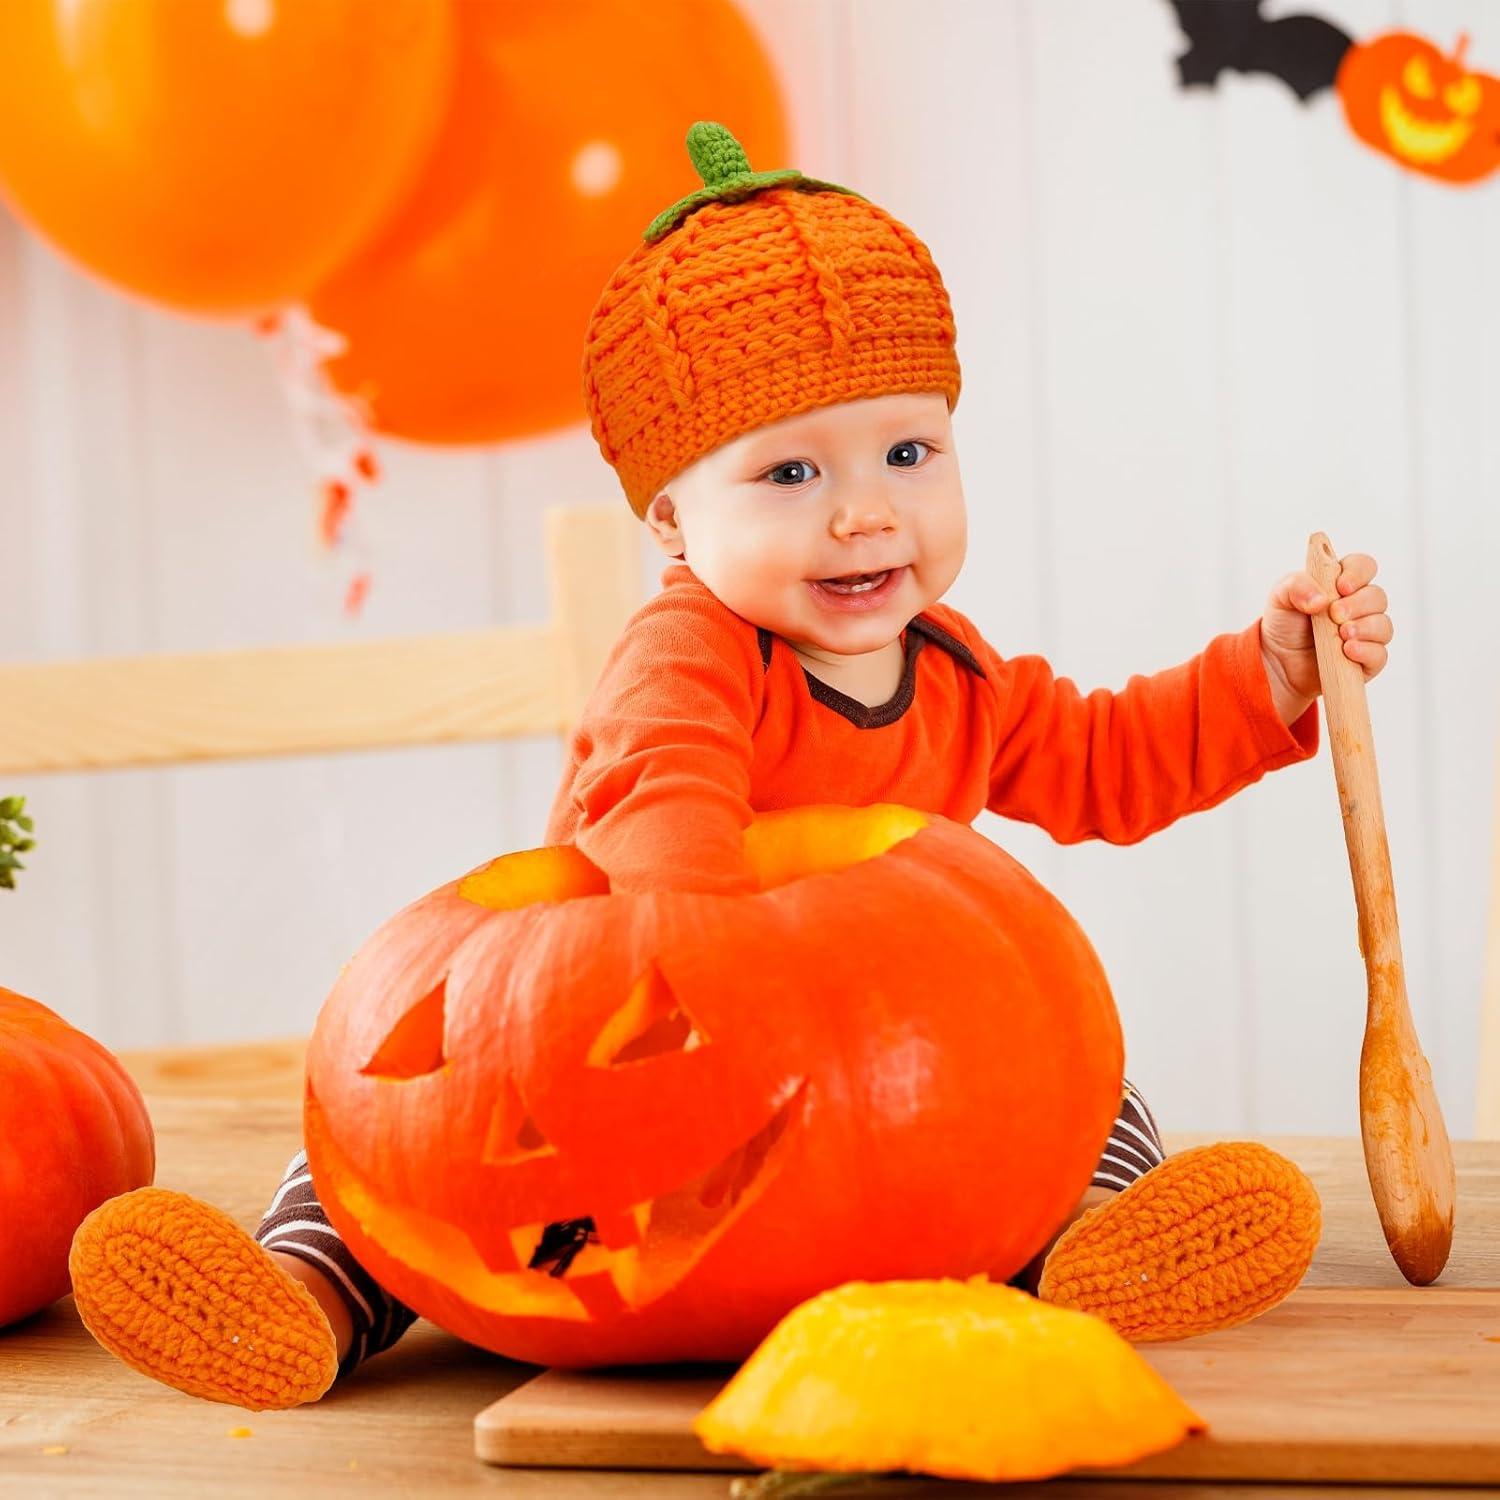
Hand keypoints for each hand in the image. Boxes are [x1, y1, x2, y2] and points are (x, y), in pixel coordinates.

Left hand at [1260, 552, 1391, 723]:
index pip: (1364, 566)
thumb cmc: (1284, 624)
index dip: (1358, 573)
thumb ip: (1296, 585)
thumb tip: (1321, 599)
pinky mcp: (1366, 660)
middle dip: (1358, 604)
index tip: (1341, 587)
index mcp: (1341, 584)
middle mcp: (1358, 606)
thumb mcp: (1280, 597)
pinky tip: (1348, 651)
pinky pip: (1379, 655)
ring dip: (1365, 628)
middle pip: (1377, 596)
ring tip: (1342, 634)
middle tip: (1335, 614)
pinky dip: (1366, 651)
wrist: (1277, 662)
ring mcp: (1365, 634)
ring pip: (1383, 625)